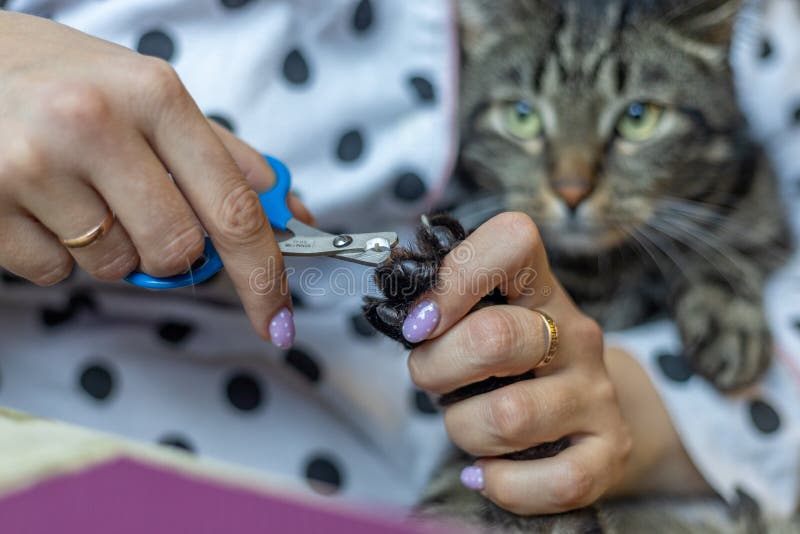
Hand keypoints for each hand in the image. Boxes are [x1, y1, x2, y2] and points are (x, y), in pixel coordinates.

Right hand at [0, 12, 309, 345]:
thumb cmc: (74, 83)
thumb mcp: (154, 98)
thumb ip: (227, 158)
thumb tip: (289, 213)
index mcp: (155, 95)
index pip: (233, 209)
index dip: (263, 275)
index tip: (279, 321)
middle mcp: (95, 123)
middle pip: (177, 250)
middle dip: (171, 253)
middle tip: (141, 210)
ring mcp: (34, 163)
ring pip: (117, 267)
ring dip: (112, 248)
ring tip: (80, 189)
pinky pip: (55, 273)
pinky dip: (58, 253)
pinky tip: (41, 201)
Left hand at [403, 212, 631, 514]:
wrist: (582, 415)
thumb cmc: (507, 366)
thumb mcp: (477, 322)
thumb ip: (441, 309)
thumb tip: (402, 312)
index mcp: (537, 287)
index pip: (512, 240)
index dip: (455, 278)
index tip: (420, 321)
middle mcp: (574, 333)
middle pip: (494, 337)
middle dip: (436, 369)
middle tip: (431, 379)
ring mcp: (596, 391)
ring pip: (510, 417)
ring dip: (463, 430)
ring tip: (467, 424)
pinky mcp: (609, 449)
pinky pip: (557, 481)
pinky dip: (505, 485)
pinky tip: (489, 472)